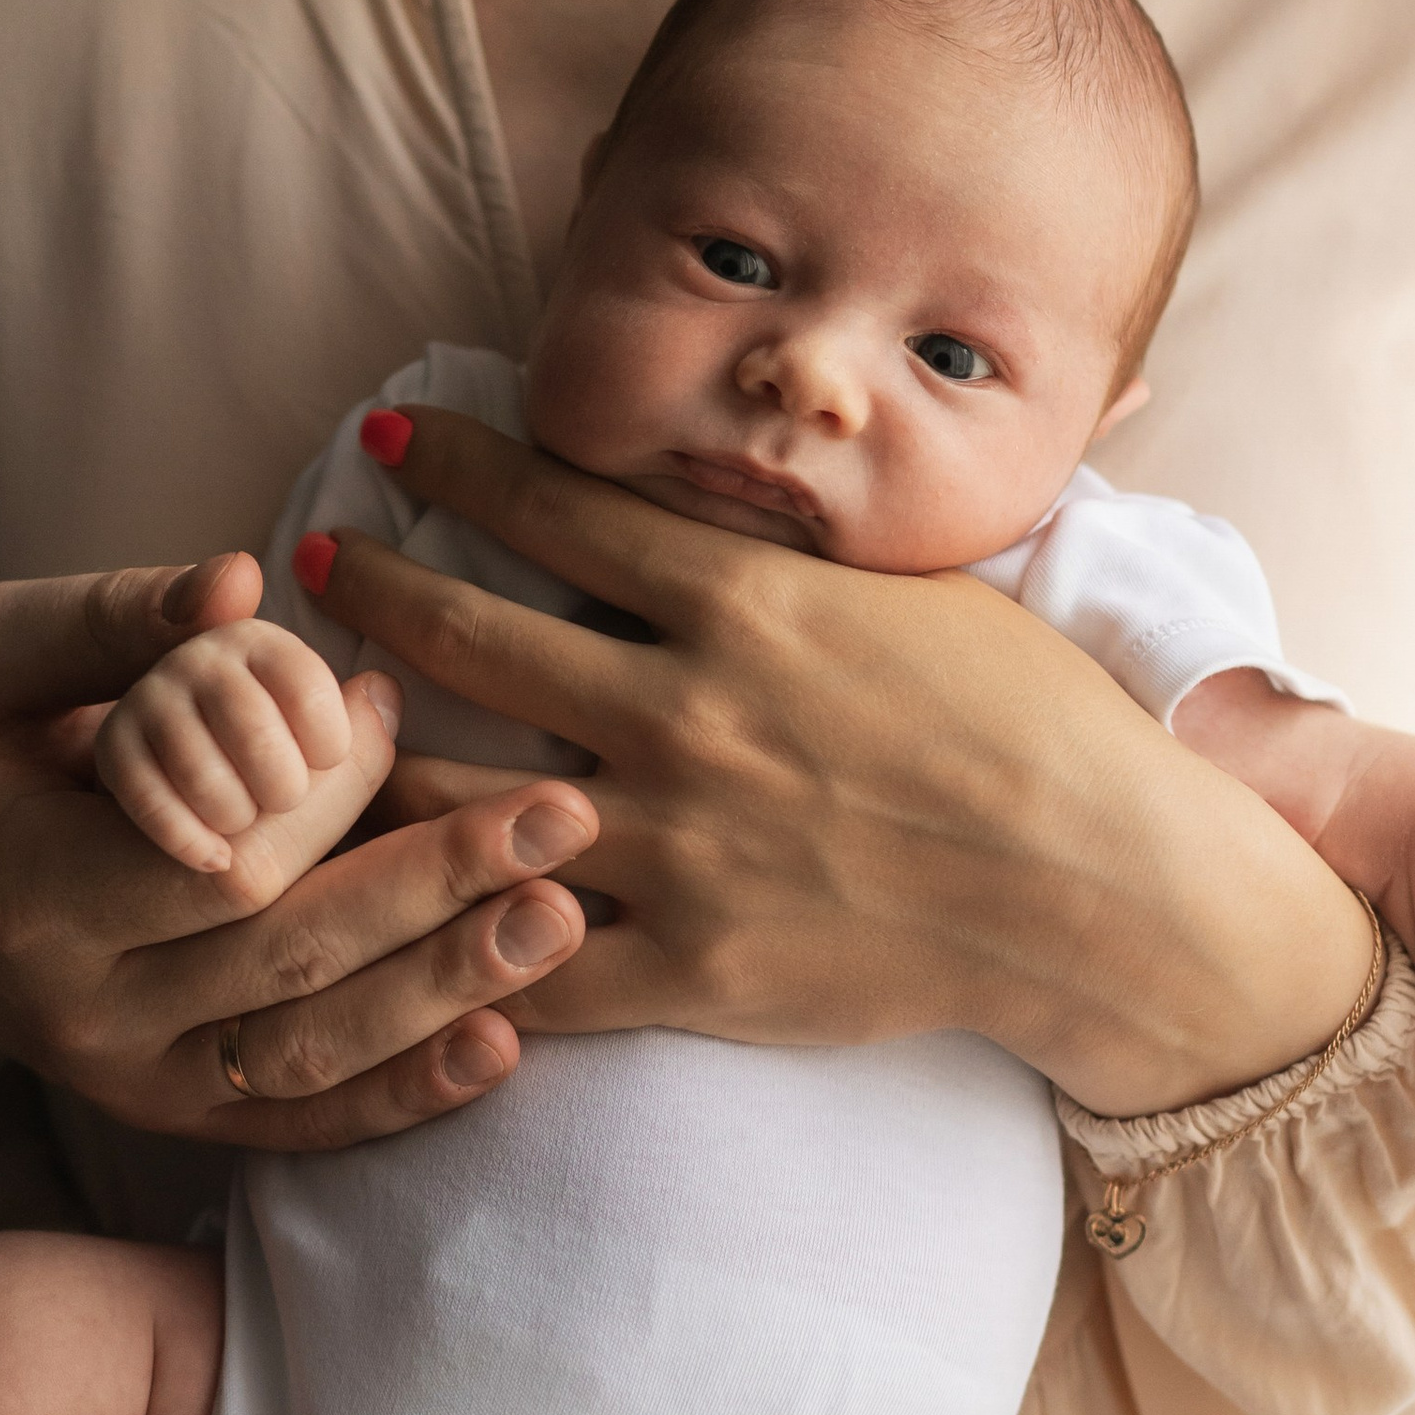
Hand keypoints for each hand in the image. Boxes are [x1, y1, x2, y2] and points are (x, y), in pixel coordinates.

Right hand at [0, 554, 595, 1147]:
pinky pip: (300, 1122)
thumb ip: (113, 618)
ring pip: (308, 1054)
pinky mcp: (176, 1118)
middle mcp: (80, 1010)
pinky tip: (503, 1042)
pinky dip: (405, 1093)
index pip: (212, 857)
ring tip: (562, 920)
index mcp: (33, 890)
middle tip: (564, 817)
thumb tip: (240, 580)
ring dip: (445, 991)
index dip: (319, 793)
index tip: (404, 708)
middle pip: (283, 958)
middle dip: (433, 888)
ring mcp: (131, 1081)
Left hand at [317, 410, 1376, 1114]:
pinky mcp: (689, 970)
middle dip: (375, 594)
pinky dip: (454, 946)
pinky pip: (532, 965)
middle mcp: (687, 716)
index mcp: (746, 606)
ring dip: (376, 767)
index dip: (456, 469)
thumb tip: (747, 468)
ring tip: (316, 742)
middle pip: (476, 642)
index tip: (388, 444)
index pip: (558, 509)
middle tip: (313, 569)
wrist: (1101, 888)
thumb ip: (805, 546)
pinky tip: (397, 925)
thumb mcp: (923, 589)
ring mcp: (678, 849)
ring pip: (466, 806)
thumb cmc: (1037, 721)